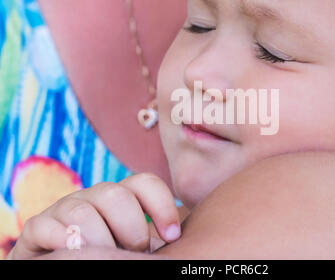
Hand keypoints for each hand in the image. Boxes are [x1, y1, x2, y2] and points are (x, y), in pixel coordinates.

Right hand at [7, 173, 180, 258]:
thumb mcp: (140, 245)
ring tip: (107, 258)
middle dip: (132, 229)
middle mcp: (93, 197)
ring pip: (83, 213)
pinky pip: (50, 229)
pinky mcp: (37, 227)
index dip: (162, 206)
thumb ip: (160, 233)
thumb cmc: (114, 255)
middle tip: (136, 254)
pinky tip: (79, 258)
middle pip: (116, 195)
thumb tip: (184, 228)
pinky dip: (68, 247)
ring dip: (101, 243)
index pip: (144, 183)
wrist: (71, 264)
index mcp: (121, 197)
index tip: (173, 236)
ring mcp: (64, 209)